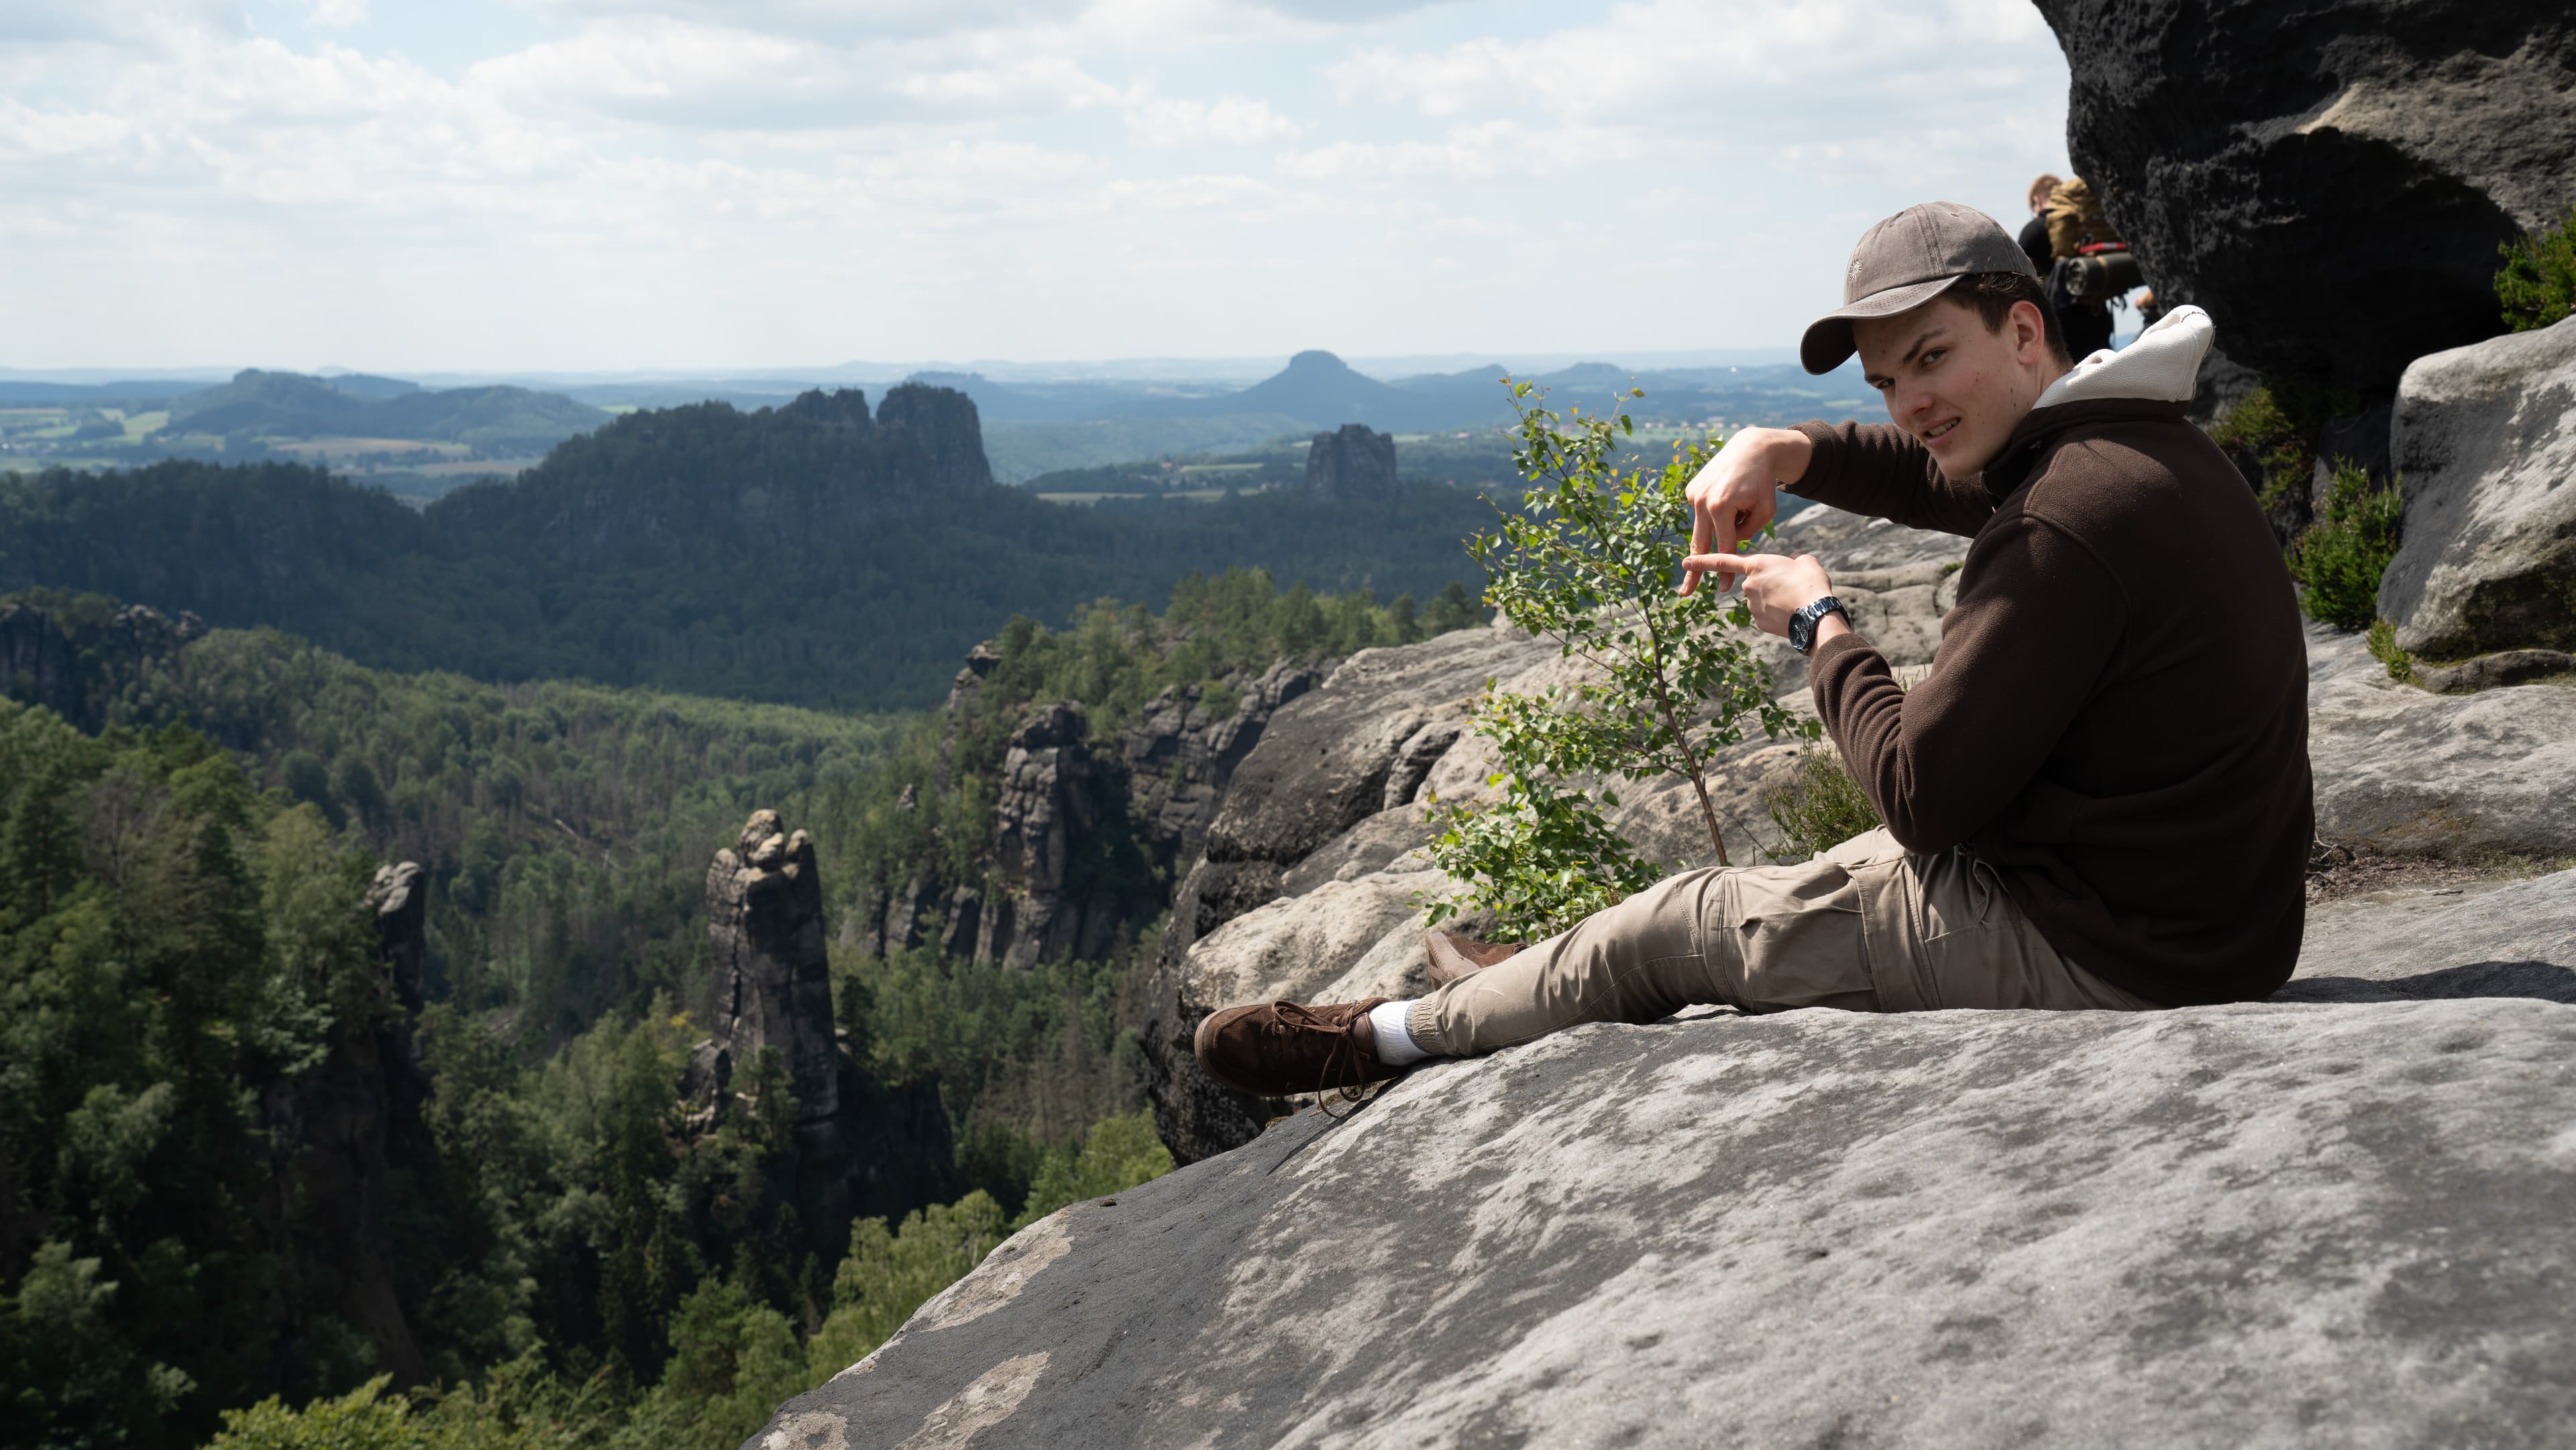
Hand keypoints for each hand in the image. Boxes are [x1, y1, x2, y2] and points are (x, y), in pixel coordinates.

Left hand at [1675, 551, 1834, 639]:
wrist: (1814, 614)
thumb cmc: (1811, 584)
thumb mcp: (1806, 562)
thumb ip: (1795, 559)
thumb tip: (1795, 561)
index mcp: (1756, 565)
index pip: (1723, 560)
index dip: (1702, 561)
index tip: (1685, 561)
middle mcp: (1748, 585)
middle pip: (1754, 583)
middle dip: (1768, 585)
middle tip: (1791, 587)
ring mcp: (1751, 605)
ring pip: (1761, 600)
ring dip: (1774, 600)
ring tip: (1794, 601)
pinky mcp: (1758, 622)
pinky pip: (1765, 615)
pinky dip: (1776, 615)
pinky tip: (1791, 614)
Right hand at [1679, 427, 1812, 595]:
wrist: (1751, 448)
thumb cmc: (1763, 482)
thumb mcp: (1766, 510)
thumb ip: (1749, 532)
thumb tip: (1729, 542)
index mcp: (1722, 507)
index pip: (1724, 546)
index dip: (1725, 570)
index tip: (1724, 589)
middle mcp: (1702, 501)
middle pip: (1700, 544)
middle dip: (1695, 571)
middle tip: (1686, 593)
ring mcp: (1693, 495)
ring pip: (1705, 526)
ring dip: (1720, 525)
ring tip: (1740, 498)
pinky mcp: (1691, 490)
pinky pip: (1704, 513)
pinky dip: (1716, 512)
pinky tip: (1729, 494)